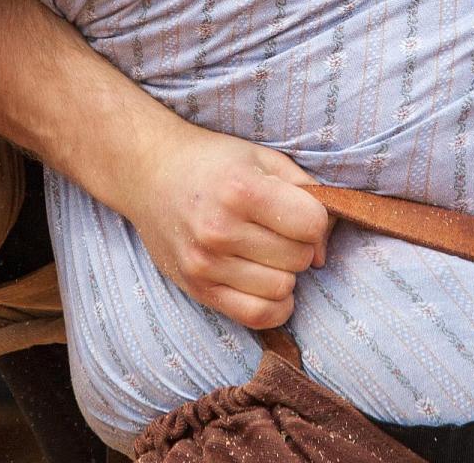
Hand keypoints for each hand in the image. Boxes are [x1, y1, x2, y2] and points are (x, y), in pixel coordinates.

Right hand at [119, 128, 331, 330]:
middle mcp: (220, 230)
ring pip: (283, 289)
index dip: (316, 219)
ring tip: (266, 252)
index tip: (301, 211)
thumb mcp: (261, 158)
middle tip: (279, 230)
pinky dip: (274, 305)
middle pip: (299, 258)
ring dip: (284, 273)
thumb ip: (304, 190)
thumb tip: (323, 247)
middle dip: (300, 245)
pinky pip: (257, 316)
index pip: (311, 223)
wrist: (150, 174)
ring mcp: (206, 264)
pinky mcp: (198, 289)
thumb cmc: (212, 162)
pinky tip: (267, 284)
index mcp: (240, 190)